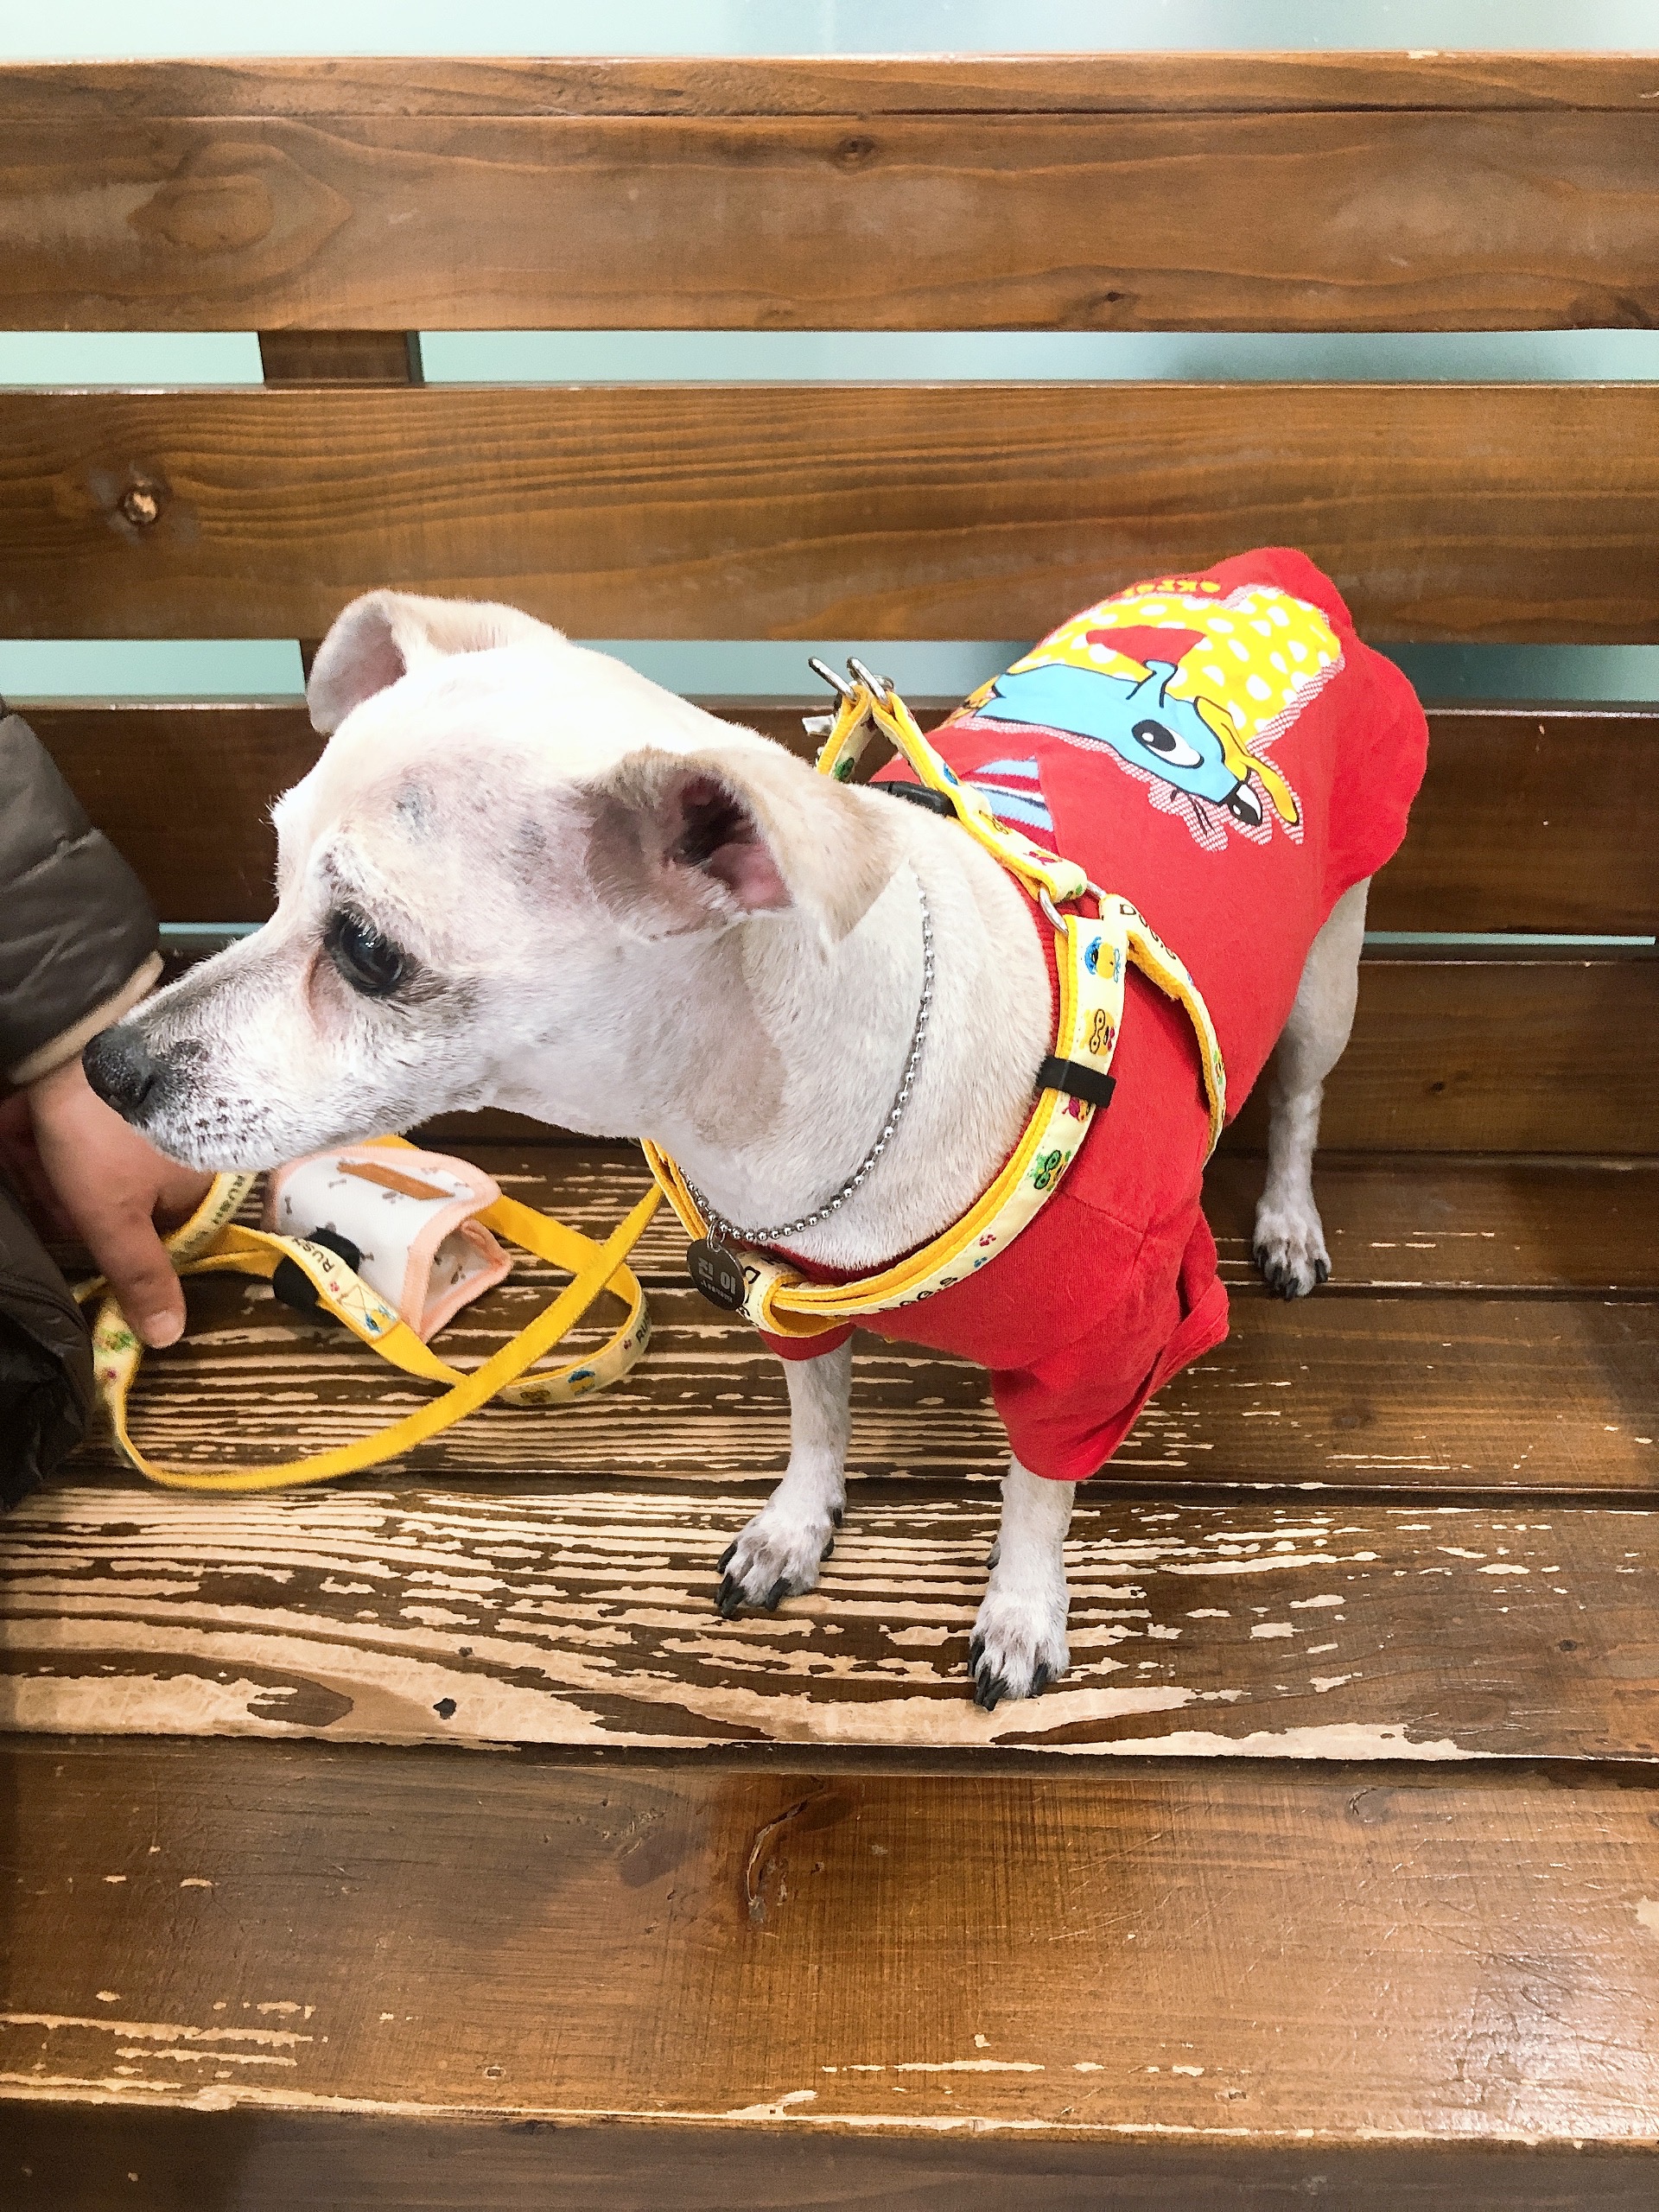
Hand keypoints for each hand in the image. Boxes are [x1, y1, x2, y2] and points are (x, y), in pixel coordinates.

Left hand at [24, 1056, 213, 1347]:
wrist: (80, 1035)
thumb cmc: (104, 1133)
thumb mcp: (112, 1217)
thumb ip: (140, 1276)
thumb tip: (171, 1337)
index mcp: (195, 1187)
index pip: (156, 1236)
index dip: (106, 1241)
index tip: (69, 1234)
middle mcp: (183, 1151)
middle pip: (118, 1198)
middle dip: (68, 1202)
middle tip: (35, 1191)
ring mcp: (152, 1116)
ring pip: (95, 1161)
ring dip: (50, 1167)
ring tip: (20, 1155)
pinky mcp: (120, 1089)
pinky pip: (84, 1125)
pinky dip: (48, 1134)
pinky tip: (19, 1129)